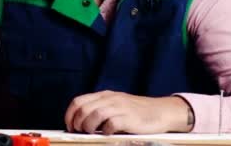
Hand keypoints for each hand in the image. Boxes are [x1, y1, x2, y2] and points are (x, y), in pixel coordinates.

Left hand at [64, 91, 192, 134]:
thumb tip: (80, 123)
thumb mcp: (116, 105)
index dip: (70, 115)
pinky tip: (108, 134)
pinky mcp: (129, 118)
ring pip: (95, 114)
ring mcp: (120, 107)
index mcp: (104, 95)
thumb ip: (100, 109)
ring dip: (89, 126)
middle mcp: (110, 99)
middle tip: (80, 132)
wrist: (161, 111)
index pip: (79, 101)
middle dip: (78, 123)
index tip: (69, 126)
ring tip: (92, 133)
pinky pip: (112, 123)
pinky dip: (106, 130)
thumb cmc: (136, 111)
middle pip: (84, 108)